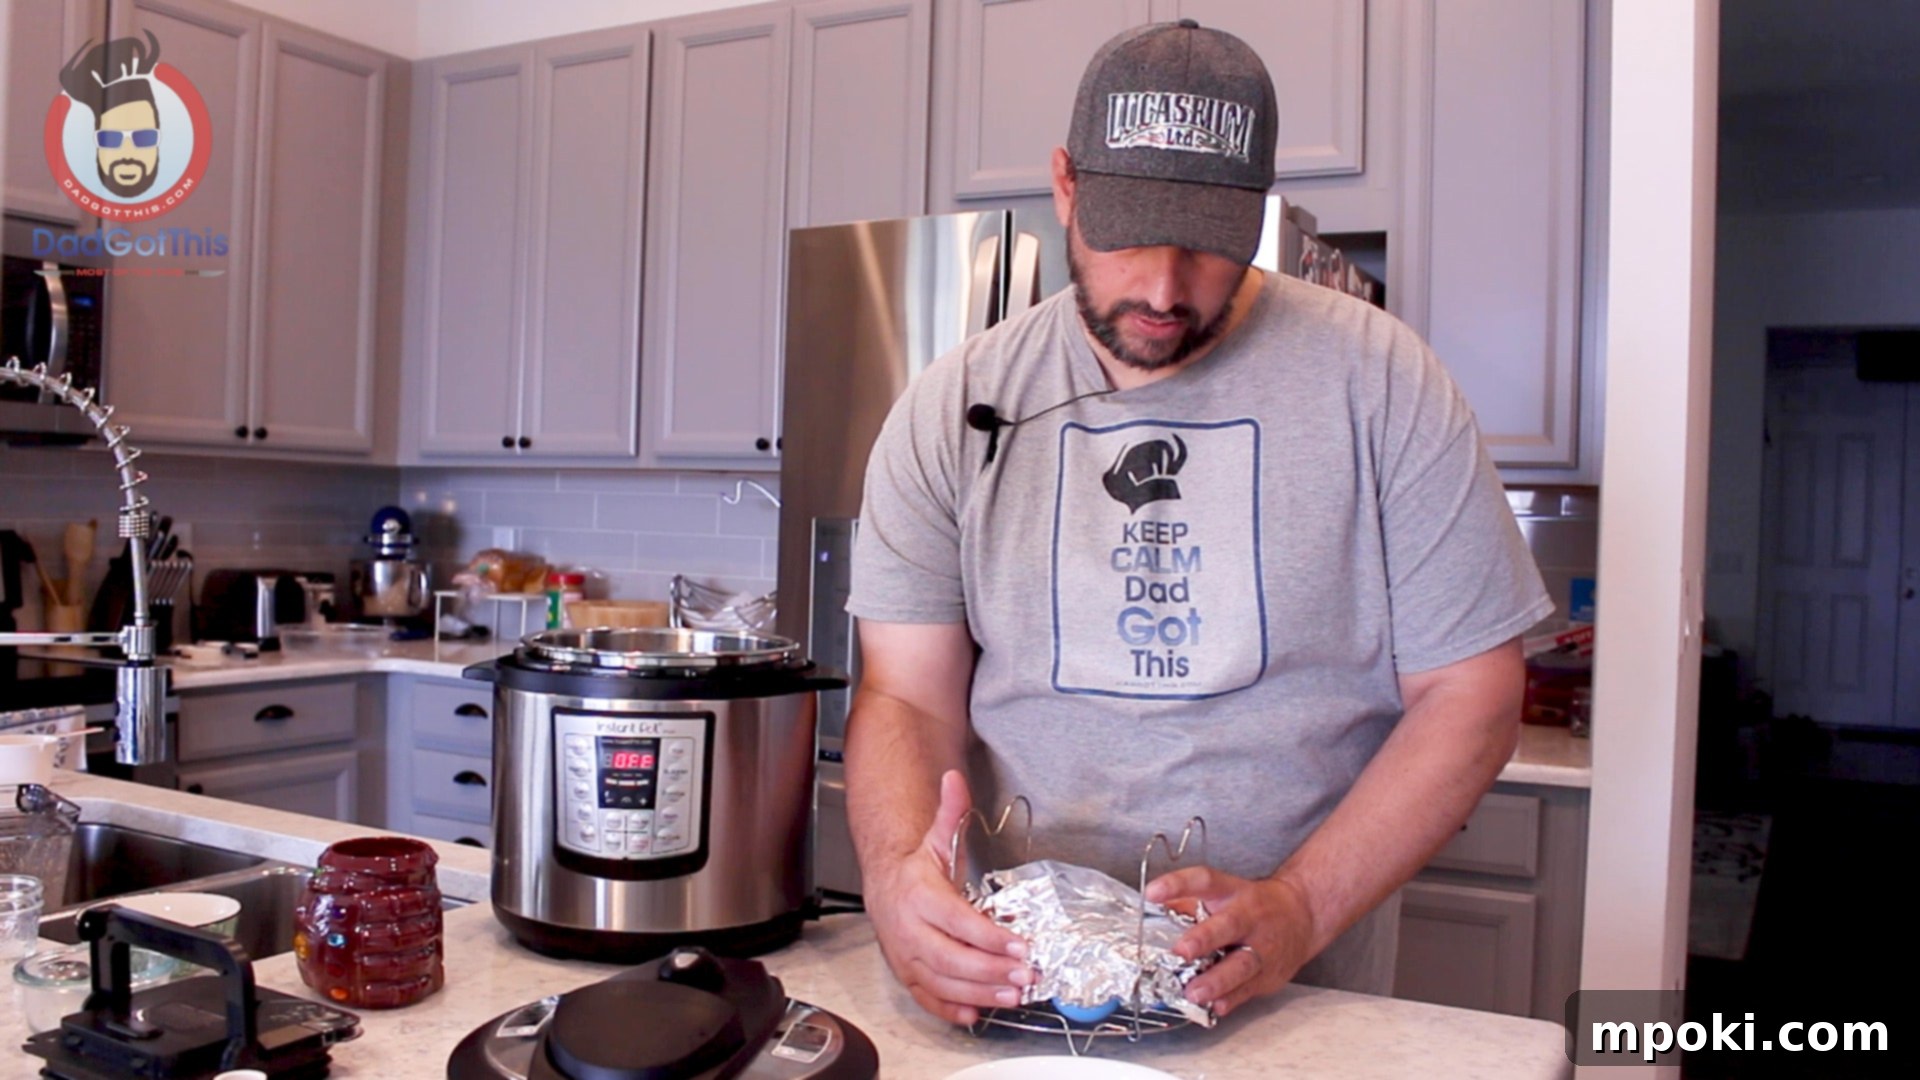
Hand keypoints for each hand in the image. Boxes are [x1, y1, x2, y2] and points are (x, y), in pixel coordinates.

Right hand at [863, 770, 1032, 1024]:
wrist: (881, 886)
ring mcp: (906, 957)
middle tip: (1025, 976)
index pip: (957, 921)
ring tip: (1013, 995)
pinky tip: (975, 1014)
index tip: (1020, 945)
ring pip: (942, 982)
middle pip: (951, 958)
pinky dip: (950, 1010)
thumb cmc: (916, 868)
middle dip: (991, 971)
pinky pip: (927, 998)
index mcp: (919, 896)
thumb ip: (951, 812)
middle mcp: (909, 930)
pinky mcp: (907, 975)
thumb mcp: (934, 837)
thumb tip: (955, 779)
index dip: (989, 937)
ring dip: (979, 994)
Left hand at [1144, 867, 1315, 1016]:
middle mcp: (1250, 917)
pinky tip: (1216, 1005)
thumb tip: (1154, 912)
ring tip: (1193, 992)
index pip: (1204, 881)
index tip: (1152, 892)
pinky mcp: (1270, 973)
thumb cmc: (1254, 905)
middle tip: (1180, 952)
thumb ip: (1190, 903)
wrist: (1302, 915)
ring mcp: (1263, 947)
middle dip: (1203, 939)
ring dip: (1217, 980)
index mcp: (1232, 892)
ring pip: (1242, 964)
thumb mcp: (1224, 892)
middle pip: (1229, 925)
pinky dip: (1232, 999)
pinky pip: (1250, 988)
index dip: (1177, 884)